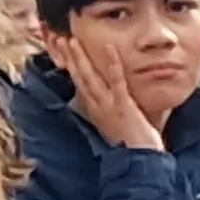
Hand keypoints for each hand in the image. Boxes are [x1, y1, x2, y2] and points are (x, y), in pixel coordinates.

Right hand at [42, 33, 162, 151]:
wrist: (140, 160)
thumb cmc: (134, 144)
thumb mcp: (118, 124)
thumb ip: (113, 111)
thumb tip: (112, 103)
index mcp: (96, 109)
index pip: (79, 83)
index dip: (70, 66)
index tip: (62, 51)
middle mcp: (97, 106)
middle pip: (79, 77)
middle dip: (68, 58)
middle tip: (58, 39)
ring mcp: (108, 105)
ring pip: (91, 77)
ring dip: (81, 58)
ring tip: (72, 40)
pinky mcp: (123, 105)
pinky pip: (117, 81)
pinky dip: (113, 64)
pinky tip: (110, 49)